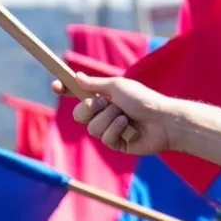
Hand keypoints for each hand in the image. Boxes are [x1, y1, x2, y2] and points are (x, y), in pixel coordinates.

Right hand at [59, 72, 173, 154]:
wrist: (164, 121)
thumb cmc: (144, 100)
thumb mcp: (118, 87)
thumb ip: (96, 84)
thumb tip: (77, 76)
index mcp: (106, 98)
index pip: (80, 94)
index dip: (67, 90)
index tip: (56, 86)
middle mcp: (106, 113)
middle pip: (79, 114)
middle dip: (90, 108)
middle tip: (107, 104)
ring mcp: (110, 129)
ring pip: (92, 127)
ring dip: (109, 119)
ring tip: (126, 117)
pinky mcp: (117, 143)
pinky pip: (105, 138)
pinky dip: (117, 130)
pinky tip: (130, 128)